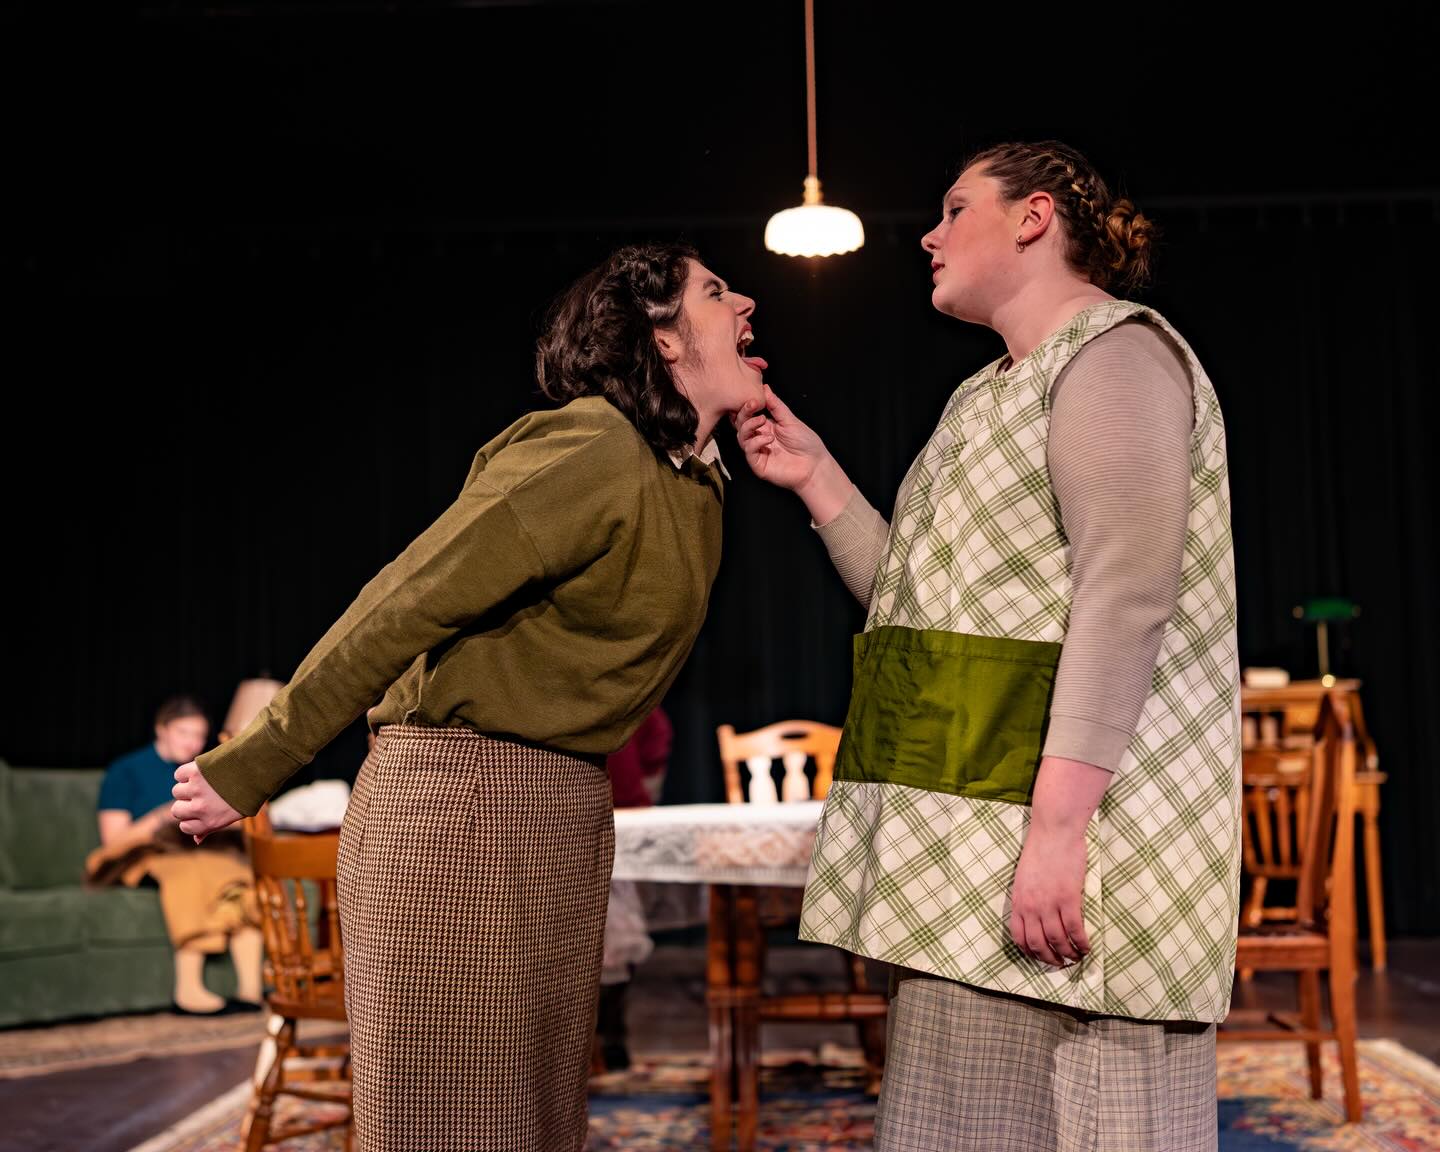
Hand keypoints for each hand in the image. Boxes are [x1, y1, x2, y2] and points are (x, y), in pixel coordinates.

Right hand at [172, 762, 242, 843]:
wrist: (258, 768)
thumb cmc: (248, 793)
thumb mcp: (234, 816)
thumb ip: (211, 827)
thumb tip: (196, 841)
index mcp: (211, 822)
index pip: (185, 827)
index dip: (190, 819)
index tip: (199, 810)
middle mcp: (201, 808)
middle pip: (176, 810)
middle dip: (186, 803)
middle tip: (201, 795)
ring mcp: (196, 789)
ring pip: (177, 791)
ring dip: (187, 786)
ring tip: (206, 782)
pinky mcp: (195, 772)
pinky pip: (179, 775)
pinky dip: (186, 772)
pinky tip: (202, 771)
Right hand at [733, 385, 828, 492]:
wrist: (815, 465)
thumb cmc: (806, 443)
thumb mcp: (790, 420)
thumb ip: (776, 405)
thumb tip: (765, 388)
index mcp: (766, 428)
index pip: (748, 416)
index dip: (746, 407)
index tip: (753, 398)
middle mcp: (759, 439)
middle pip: (741, 425)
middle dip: (744, 413)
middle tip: (753, 405)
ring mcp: (758, 452)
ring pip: (742, 438)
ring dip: (749, 426)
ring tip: (762, 420)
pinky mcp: (758, 465)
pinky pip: (749, 451)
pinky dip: (756, 442)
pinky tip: (769, 438)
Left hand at [1009, 819, 1090, 968]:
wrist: (1054, 831)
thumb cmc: (1040, 850)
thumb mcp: (1024, 877)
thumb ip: (1028, 897)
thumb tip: (1035, 915)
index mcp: (1018, 900)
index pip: (1019, 937)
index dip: (1029, 951)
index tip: (1039, 956)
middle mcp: (1031, 906)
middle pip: (1038, 944)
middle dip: (1049, 958)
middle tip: (1060, 963)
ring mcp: (1049, 903)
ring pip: (1058, 941)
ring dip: (1068, 954)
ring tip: (1076, 958)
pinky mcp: (1069, 899)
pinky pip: (1075, 930)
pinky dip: (1082, 943)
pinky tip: (1087, 947)